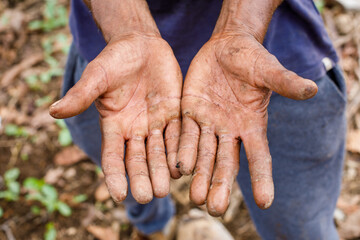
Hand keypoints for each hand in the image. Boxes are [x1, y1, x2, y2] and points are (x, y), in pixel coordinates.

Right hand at [50, 34, 181, 203]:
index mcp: (114, 125)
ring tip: (166, 187)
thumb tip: (53, 112)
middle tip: (147, 196)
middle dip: (142, 177)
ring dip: (163, 170)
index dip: (114, 175)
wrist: (141, 45)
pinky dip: (181, 149)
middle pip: (138, 160)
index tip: (117, 195)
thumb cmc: (115, 59)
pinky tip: (185, 164)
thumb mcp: (97, 76)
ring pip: (160, 152)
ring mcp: (156, 123)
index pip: (113, 156)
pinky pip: (178, 134)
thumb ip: (81, 95)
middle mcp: (135, 130)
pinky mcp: (175, 114)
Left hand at [176, 32, 317, 215]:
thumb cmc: (252, 59)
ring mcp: (209, 123)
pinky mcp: (190, 113)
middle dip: (221, 184)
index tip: (265, 202)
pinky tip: (176, 168)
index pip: (259, 157)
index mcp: (252, 125)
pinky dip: (181, 150)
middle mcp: (230, 130)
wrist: (226, 48)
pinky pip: (185, 134)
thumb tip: (312, 89)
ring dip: (199, 175)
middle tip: (215, 209)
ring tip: (194, 197)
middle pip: (226, 162)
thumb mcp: (268, 70)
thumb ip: (284, 82)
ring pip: (203, 154)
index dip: (262, 178)